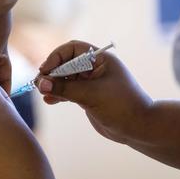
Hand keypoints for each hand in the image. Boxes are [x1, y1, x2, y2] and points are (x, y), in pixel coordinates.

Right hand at [37, 40, 152, 143]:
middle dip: (51, 73)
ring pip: (64, 78)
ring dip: (52, 84)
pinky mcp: (87, 96)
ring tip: (42, 92)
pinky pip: (67, 91)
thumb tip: (41, 83)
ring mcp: (90, 83)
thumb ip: (64, 89)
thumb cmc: (122, 107)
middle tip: (40, 84)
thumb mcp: (91, 95)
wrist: (139, 129)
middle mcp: (94, 68)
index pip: (73, 49)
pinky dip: (57, 94)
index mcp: (100, 60)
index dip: (56, 57)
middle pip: (65, 63)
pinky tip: (49, 101)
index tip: (46, 70)